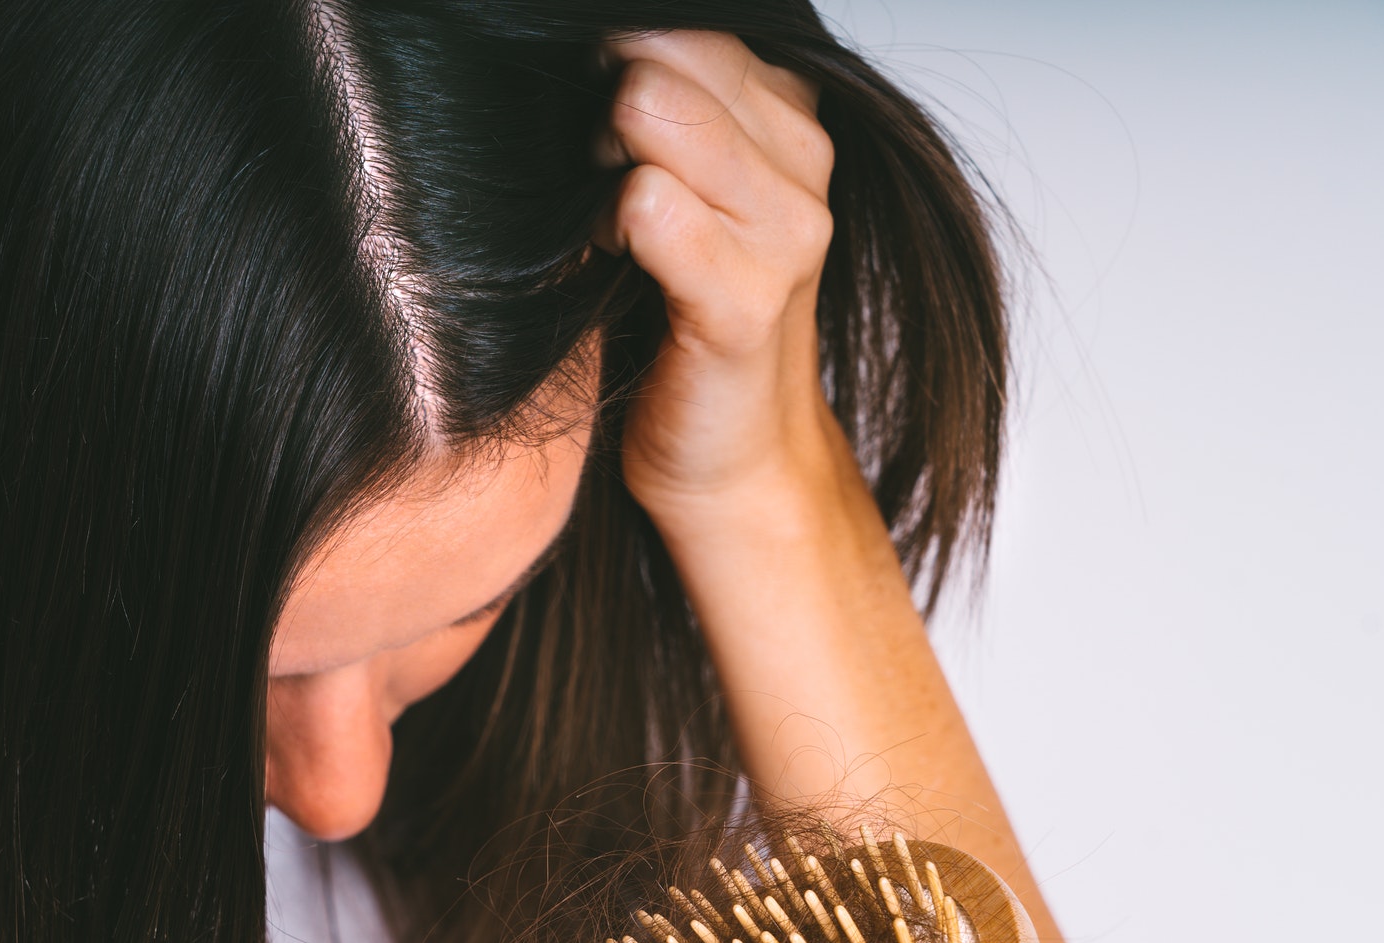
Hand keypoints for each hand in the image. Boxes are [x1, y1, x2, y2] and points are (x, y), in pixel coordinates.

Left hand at [598, 31, 843, 527]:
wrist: (734, 459)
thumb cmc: (682, 324)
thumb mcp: (683, 195)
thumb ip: (660, 116)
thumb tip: (581, 56)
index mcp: (789, 119)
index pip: (687, 29)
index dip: (620, 66)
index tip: (601, 138)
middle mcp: (803, 161)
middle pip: (663, 52)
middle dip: (603, 104)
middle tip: (595, 179)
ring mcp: (787, 231)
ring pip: (653, 109)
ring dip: (600, 162)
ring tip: (605, 223)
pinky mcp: (747, 301)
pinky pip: (648, 205)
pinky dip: (604, 224)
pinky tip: (610, 261)